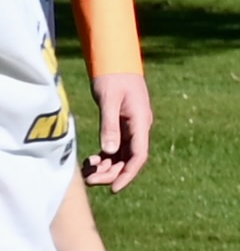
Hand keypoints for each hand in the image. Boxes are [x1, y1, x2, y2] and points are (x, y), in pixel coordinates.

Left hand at [85, 74, 146, 188]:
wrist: (116, 62)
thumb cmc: (113, 78)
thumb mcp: (109, 100)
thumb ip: (110, 126)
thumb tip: (109, 151)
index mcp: (140, 123)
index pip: (139, 155)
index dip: (128, 174)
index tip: (114, 188)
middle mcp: (139, 128)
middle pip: (129, 159)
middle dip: (112, 173)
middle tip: (91, 180)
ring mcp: (131, 128)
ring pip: (122, 156)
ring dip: (107, 167)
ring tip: (87, 172)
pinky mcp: (122, 125)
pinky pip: (116, 148)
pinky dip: (105, 157)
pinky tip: (91, 161)